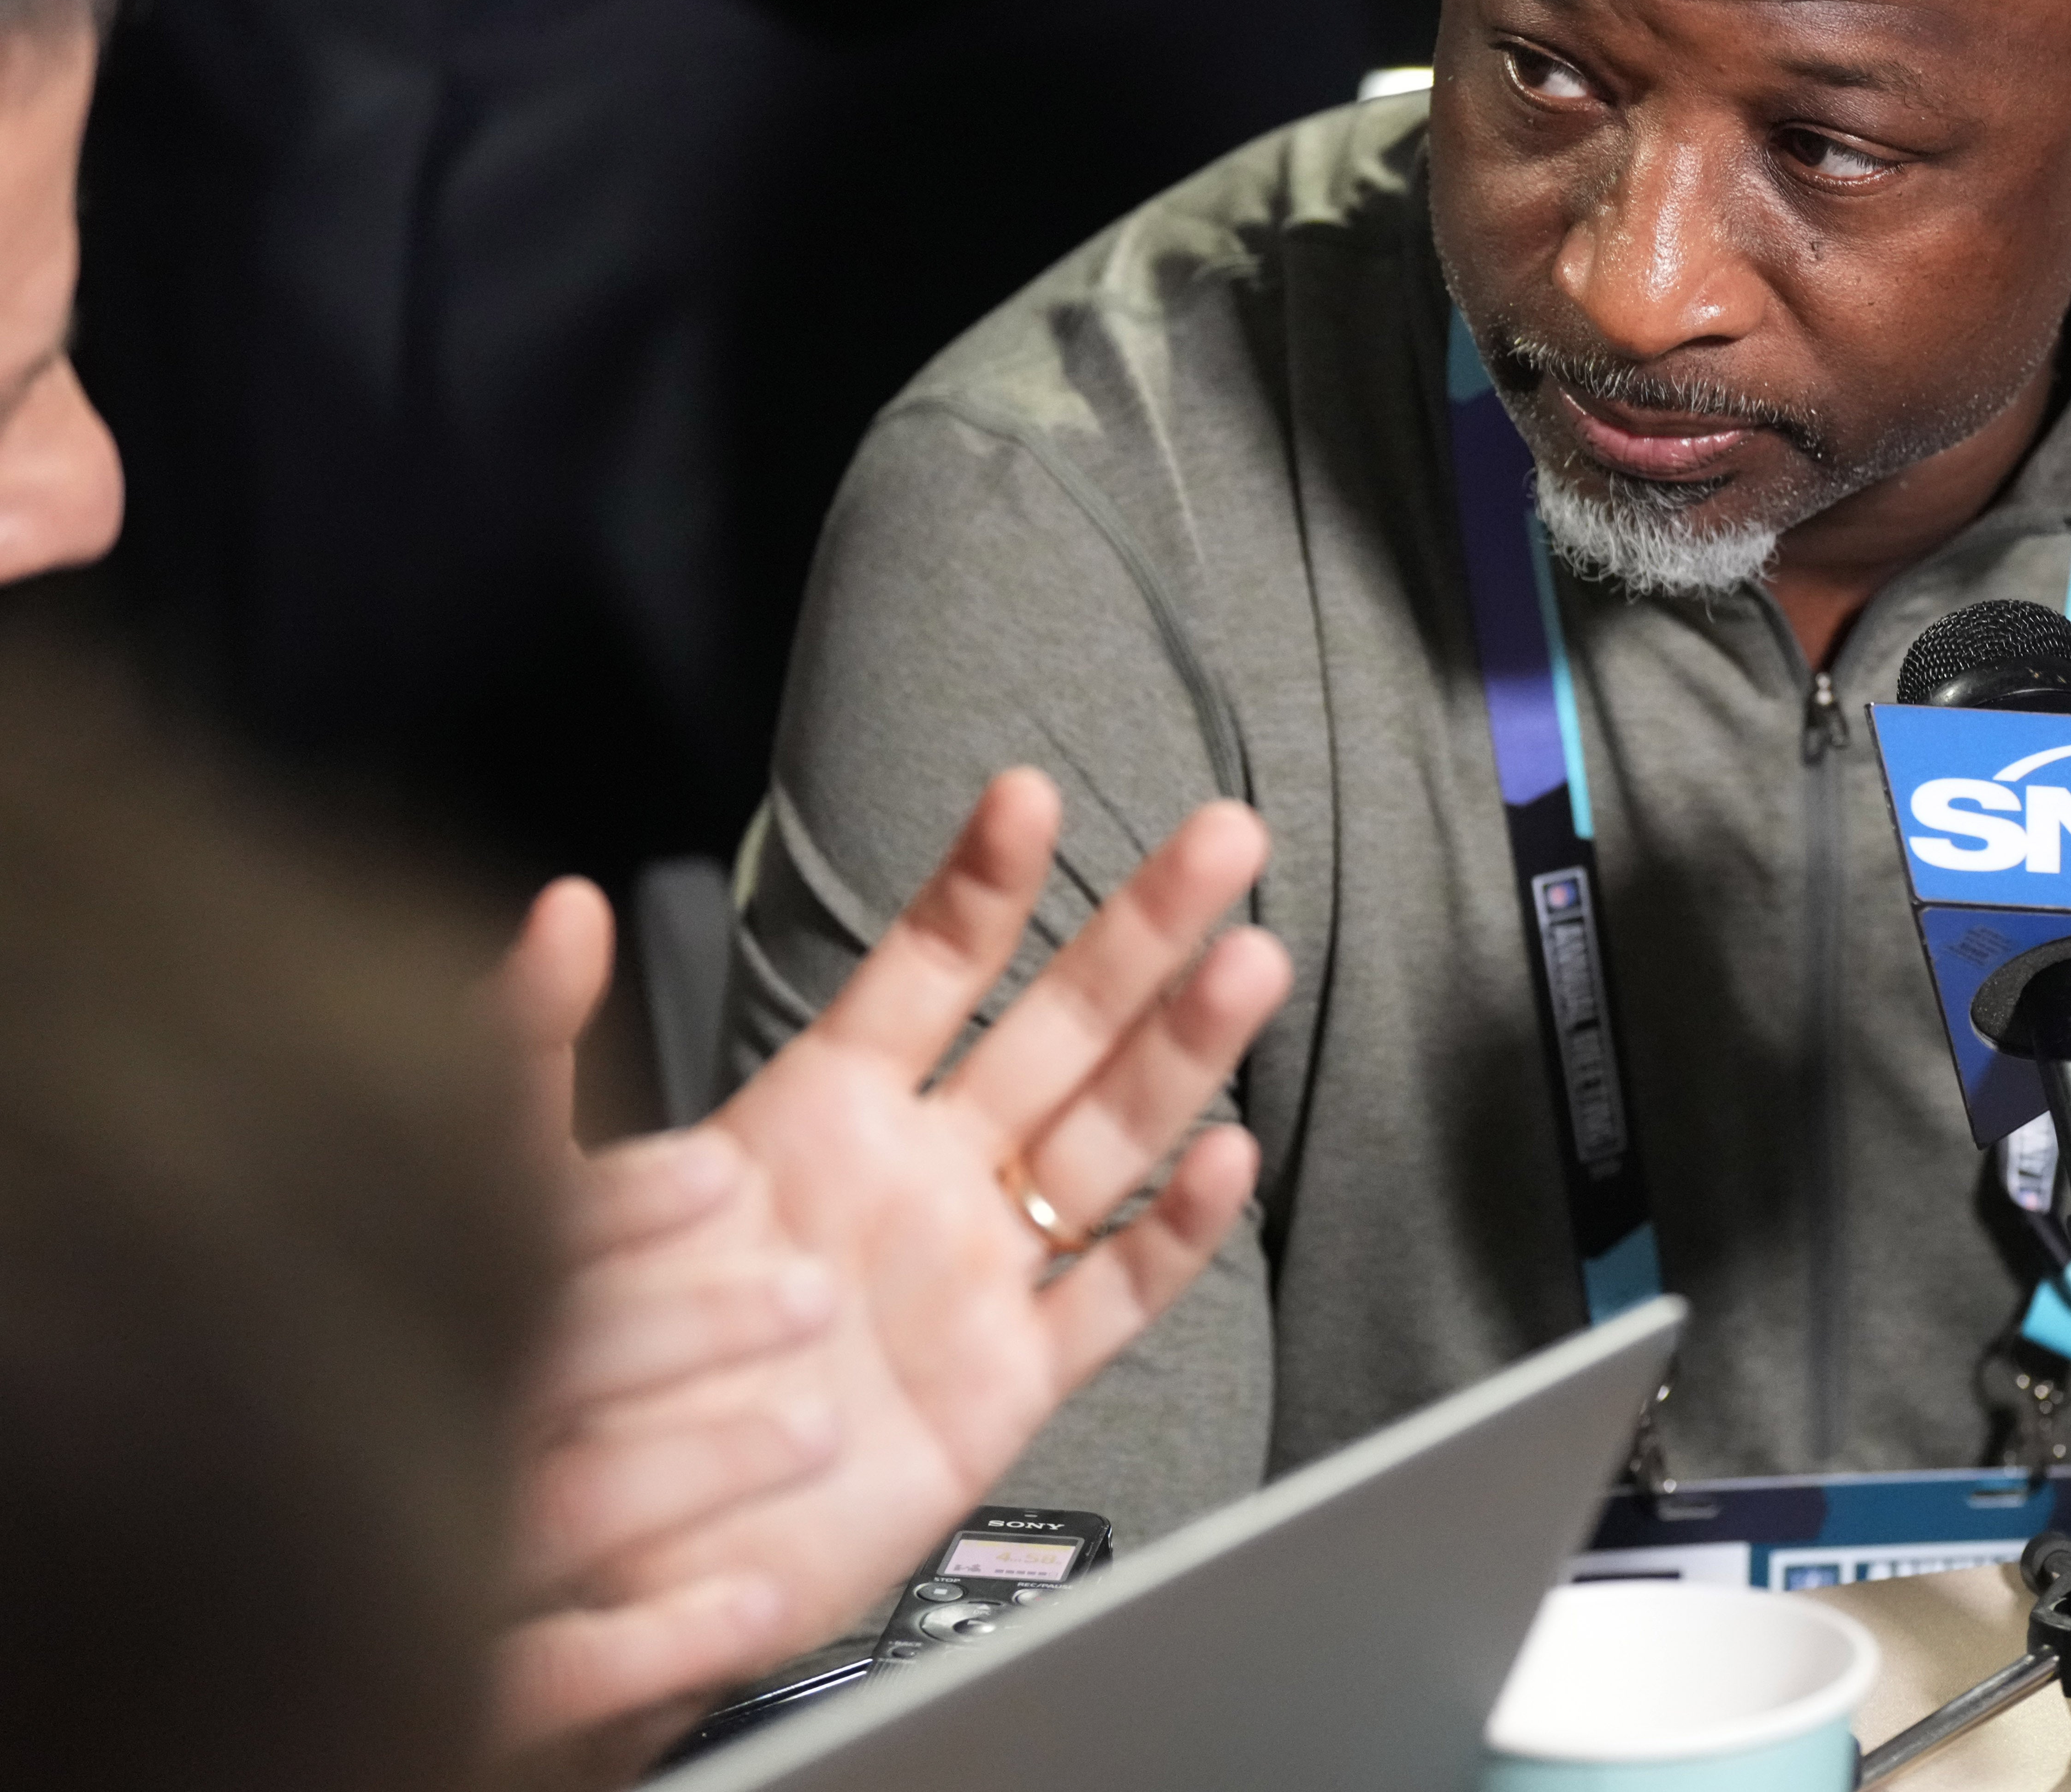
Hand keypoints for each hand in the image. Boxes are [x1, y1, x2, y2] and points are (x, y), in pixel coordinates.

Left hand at [485, 775, 1291, 1766]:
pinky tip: (1226, 1159)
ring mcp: (975, 1274)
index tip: (1029, 795)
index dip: (982, 885)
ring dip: (1185, 1049)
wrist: (603, 1565)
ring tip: (1248, 961)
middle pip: (1057, 1027)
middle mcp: (919, 1177)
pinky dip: (1175, 1232)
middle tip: (1225, 835)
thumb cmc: (579, 1382)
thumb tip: (560, 901)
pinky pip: (1111, 1292)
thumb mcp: (533, 1199)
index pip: (925, 972)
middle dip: (1142, 929)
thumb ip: (536, 1049)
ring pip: (1109, 1136)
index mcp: (819, 1120)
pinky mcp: (1007, 1380)